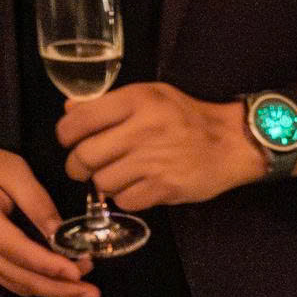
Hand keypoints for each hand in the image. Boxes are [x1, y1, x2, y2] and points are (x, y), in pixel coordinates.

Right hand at [0, 132, 96, 296]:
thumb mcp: (16, 171)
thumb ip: (38, 203)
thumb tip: (62, 235)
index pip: (19, 251)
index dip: (50, 266)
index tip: (79, 272)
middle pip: (21, 277)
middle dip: (60, 288)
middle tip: (92, 292)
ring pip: (19, 286)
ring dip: (54, 291)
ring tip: (85, 291)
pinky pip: (14, 282)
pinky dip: (40, 286)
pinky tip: (63, 286)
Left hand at [60, 82, 272, 210]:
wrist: (231, 142)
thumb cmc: (186, 116)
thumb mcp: (149, 95)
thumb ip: (108, 103)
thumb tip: (69, 111)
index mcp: (135, 101)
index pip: (80, 120)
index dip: (65, 134)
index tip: (69, 141)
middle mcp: (142, 129)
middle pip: (84, 156)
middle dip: (77, 165)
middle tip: (84, 166)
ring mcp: (153, 161)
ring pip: (102, 182)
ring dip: (103, 182)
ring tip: (116, 174)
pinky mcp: (164, 188)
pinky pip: (124, 201)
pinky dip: (125, 197)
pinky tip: (136, 186)